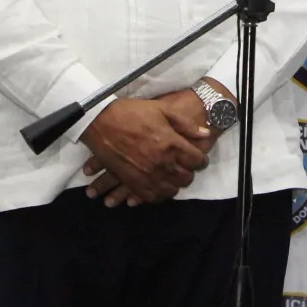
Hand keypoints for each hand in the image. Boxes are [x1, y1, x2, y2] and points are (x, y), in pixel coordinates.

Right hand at [79, 97, 212, 205]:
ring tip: (173, 178)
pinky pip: (150, 197)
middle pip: (186, 178)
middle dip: (189, 173)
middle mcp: (162, 163)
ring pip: (170, 190)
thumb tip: (206, 134)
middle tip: (186, 167)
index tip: (198, 158)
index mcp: (172, 144)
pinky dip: (158, 195)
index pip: (197, 161)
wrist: (100, 121)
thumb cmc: (133, 112)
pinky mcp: (131, 182)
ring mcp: (146, 175)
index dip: (201, 160)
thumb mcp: (163, 110)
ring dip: (174, 185)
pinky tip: (159, 188)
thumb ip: (186, 125)